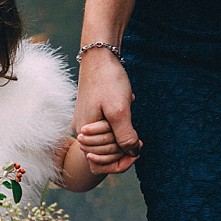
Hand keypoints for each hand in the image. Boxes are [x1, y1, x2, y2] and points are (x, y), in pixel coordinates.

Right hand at [72, 51, 139, 173]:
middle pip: (102, 155)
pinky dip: (118, 128)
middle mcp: (81, 131)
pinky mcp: (91, 114)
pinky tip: (126, 114)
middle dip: (122, 150)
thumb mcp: (120, 110)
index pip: (97, 164)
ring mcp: (85, 122)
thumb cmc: (108, 81)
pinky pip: (105, 130)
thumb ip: (125, 136)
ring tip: (133, 124)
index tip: (136, 153)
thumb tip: (133, 154)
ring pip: (104, 143)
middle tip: (139, 138)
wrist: (100, 56)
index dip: (118, 164)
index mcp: (85, 132)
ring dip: (121, 139)